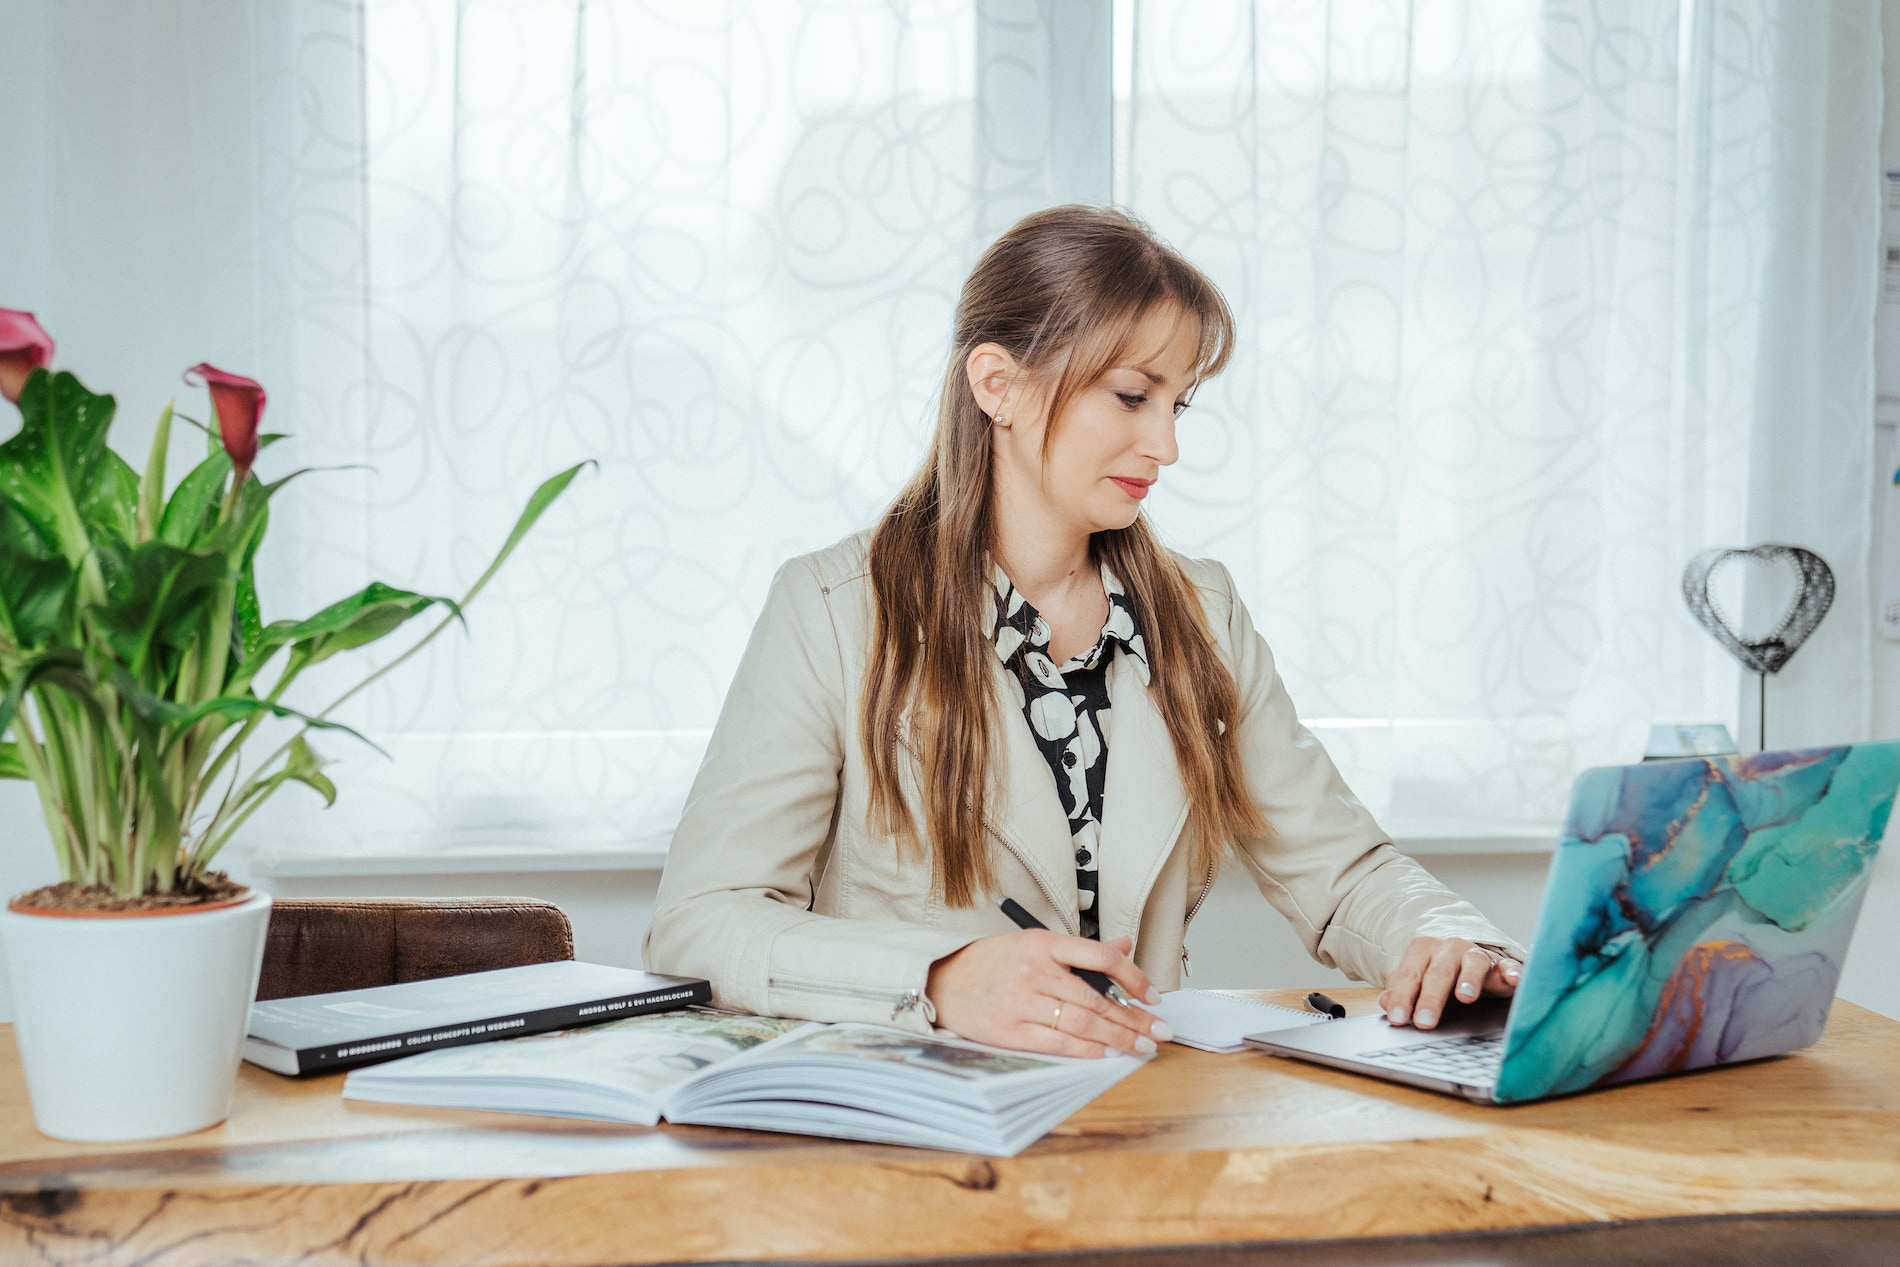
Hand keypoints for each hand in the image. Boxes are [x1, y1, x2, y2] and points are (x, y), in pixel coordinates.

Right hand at [926, 930, 1170, 1057]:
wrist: (941, 981)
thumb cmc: (992, 962)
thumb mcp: (1033, 944)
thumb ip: (1080, 951)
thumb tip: (1124, 948)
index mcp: (1042, 943)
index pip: (1100, 958)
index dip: (1133, 978)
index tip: (1152, 997)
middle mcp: (1033, 971)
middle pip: (1096, 999)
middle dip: (1135, 1019)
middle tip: (1161, 1032)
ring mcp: (1020, 1002)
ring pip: (1082, 1023)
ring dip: (1118, 1038)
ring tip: (1142, 1046)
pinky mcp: (1009, 1031)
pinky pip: (1057, 1043)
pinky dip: (1087, 1050)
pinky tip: (1107, 1054)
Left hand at [1378, 937, 1521, 1029]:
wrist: (1470, 956)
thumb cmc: (1439, 973)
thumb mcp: (1418, 980)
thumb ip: (1402, 990)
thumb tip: (1385, 1003)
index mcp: (1423, 950)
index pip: (1409, 975)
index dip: (1402, 997)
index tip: (1398, 1019)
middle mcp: (1450, 948)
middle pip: (1439, 972)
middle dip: (1431, 997)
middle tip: (1425, 1021)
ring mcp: (1477, 954)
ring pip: (1473, 963)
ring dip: (1469, 980)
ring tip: (1465, 997)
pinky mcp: (1503, 964)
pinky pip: (1509, 966)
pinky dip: (1512, 972)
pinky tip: (1514, 981)